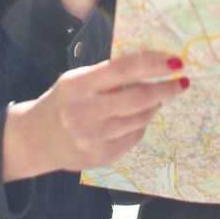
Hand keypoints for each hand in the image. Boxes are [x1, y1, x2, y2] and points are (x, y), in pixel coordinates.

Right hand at [2, 51, 189, 179]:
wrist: (37, 138)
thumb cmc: (64, 100)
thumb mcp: (78, 79)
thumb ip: (109, 74)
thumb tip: (152, 65)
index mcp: (78, 85)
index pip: (123, 70)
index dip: (153, 64)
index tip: (175, 61)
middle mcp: (83, 112)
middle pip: (137, 98)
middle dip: (165, 89)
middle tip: (182, 82)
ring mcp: (92, 138)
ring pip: (139, 119)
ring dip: (155, 106)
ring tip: (160, 97)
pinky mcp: (100, 157)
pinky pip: (133, 137)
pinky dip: (141, 124)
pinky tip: (141, 116)